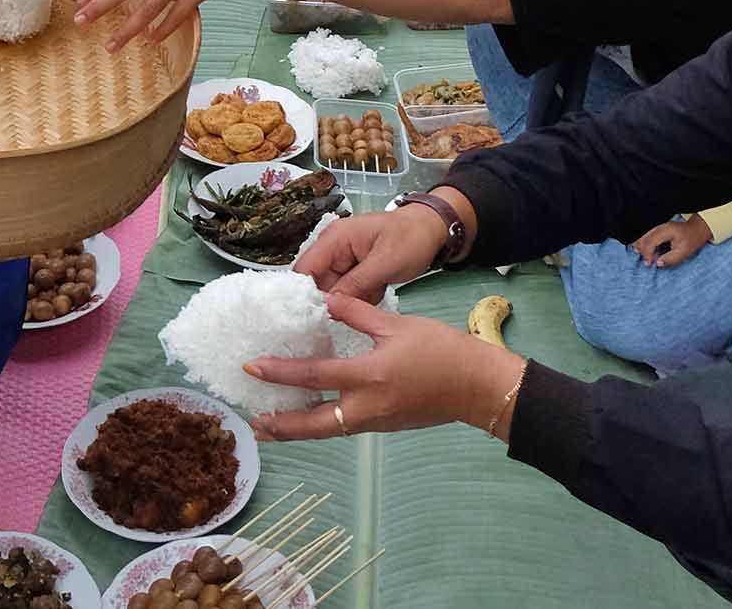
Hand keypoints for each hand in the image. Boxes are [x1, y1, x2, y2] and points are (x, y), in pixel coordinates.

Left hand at [249, 295, 525, 441]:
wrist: (478, 386)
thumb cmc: (442, 350)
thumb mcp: (397, 324)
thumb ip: (358, 312)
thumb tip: (326, 300)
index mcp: (370, 375)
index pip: (315, 376)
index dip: (280, 372)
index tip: (253, 367)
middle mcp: (368, 406)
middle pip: (314, 423)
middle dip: (281, 424)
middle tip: (253, 422)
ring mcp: (376, 420)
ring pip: (328, 430)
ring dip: (298, 430)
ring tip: (271, 428)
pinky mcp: (385, 425)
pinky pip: (345, 427)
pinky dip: (322, 425)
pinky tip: (310, 417)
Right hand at [295, 204, 447, 299]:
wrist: (432, 230)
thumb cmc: (410, 239)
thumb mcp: (384, 263)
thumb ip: (354, 284)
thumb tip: (328, 304)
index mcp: (334, 239)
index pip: (304, 269)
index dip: (304, 293)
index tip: (315, 316)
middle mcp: (332, 249)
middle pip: (317, 283)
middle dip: (338, 298)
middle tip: (362, 300)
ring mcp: (342, 260)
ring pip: (334, 291)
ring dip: (355, 297)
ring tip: (377, 289)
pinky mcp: (353, 269)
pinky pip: (348, 291)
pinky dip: (363, 295)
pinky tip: (379, 288)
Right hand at [634, 212, 712, 267]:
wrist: (695, 230)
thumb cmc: (691, 241)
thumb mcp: (683, 252)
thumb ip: (670, 259)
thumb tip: (658, 263)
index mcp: (665, 231)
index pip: (650, 241)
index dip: (647, 254)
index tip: (649, 263)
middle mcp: (659, 226)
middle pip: (642, 238)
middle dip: (643, 251)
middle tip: (649, 261)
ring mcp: (657, 226)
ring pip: (641, 236)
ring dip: (642, 247)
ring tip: (650, 256)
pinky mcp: (656, 228)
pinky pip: (645, 235)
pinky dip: (644, 244)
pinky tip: (651, 251)